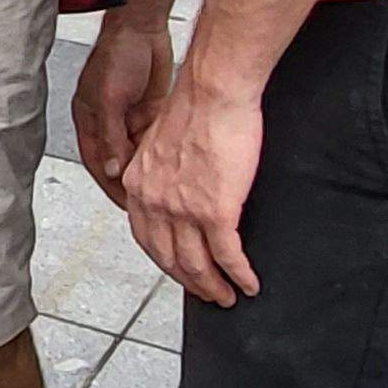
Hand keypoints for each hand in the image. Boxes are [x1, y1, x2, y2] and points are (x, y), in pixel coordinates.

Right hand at [74, 14, 175, 208]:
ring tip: (163, 189)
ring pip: (139, 154)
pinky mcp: (150, 112)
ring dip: (148, 169)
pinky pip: (155, 141)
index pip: (98, 163)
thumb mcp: (108, 98)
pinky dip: (162, 153)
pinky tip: (173, 165)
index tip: (127, 206)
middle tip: (149, 202)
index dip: (111, 186)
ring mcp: (130, 118)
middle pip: (119, 162)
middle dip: (132, 183)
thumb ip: (109, 136)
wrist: (145, 25)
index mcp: (89, 121)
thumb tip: (113, 170)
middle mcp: (109, 123)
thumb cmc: (117, 52)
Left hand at [122, 80, 265, 306]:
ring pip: (197, 265)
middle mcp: (155, 201)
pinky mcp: (215, 211)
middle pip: (169, 258)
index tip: (179, 271)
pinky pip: (228, 256)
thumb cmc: (195, 105)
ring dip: (214, 286)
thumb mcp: (160, 142)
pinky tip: (248, 283)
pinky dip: (239, 275)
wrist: (213, 91)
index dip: (165, 261)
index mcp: (138, 183)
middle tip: (207, 293)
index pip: (146, 237)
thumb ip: (160, 168)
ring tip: (227, 296)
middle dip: (190, 282)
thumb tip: (172, 182)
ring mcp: (184, 209)